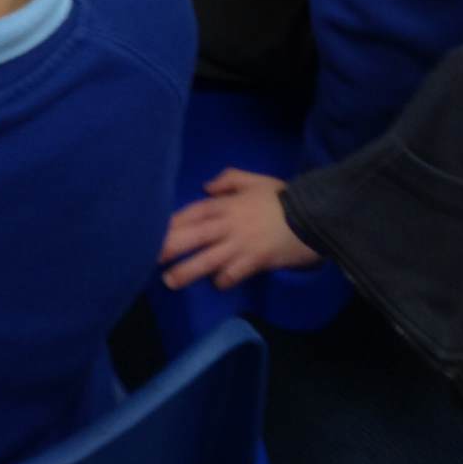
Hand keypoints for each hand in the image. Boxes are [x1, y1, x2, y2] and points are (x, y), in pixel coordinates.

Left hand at [158, 168, 319, 290]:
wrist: (313, 214)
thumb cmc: (283, 198)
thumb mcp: (256, 180)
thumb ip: (229, 179)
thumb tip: (205, 187)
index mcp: (227, 204)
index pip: (193, 212)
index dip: (172, 223)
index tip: (153, 232)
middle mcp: (229, 224)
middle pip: (193, 235)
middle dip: (170, 246)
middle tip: (149, 258)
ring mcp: (241, 244)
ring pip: (207, 258)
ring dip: (187, 270)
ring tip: (169, 281)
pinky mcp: (255, 261)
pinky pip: (233, 273)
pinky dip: (222, 280)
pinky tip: (216, 284)